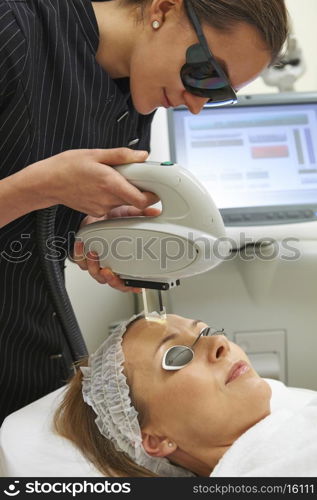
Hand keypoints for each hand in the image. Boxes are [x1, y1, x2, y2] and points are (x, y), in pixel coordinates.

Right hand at [31, 147, 158, 215]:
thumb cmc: (67, 166)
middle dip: (140, 191)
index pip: (141, 200)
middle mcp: (107, 200)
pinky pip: (112, 207)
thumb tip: (142, 156)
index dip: (152, 196)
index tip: (156, 187)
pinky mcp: (96, 212)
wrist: (47, 182)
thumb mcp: (96, 153)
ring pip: (124, 204)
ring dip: (126, 194)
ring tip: (115, 180)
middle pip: (135, 202)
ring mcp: (101, 209)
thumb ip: (122, 155)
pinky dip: (114, 198)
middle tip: (138, 179)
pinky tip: (104, 188)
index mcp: (110, 183)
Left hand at [73, 205, 160, 291]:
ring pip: (96, 275)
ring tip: (94, 254)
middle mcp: (111, 266)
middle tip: (109, 272)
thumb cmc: (111, 221)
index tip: (137, 287)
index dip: (134, 286)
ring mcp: (98, 265)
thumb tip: (154, 212)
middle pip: (114, 283)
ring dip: (94, 266)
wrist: (93, 217)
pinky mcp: (83, 259)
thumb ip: (140, 215)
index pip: (131, 280)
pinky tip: (81, 245)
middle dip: (112, 280)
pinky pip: (80, 262)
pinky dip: (80, 254)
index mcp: (124, 262)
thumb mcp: (127, 216)